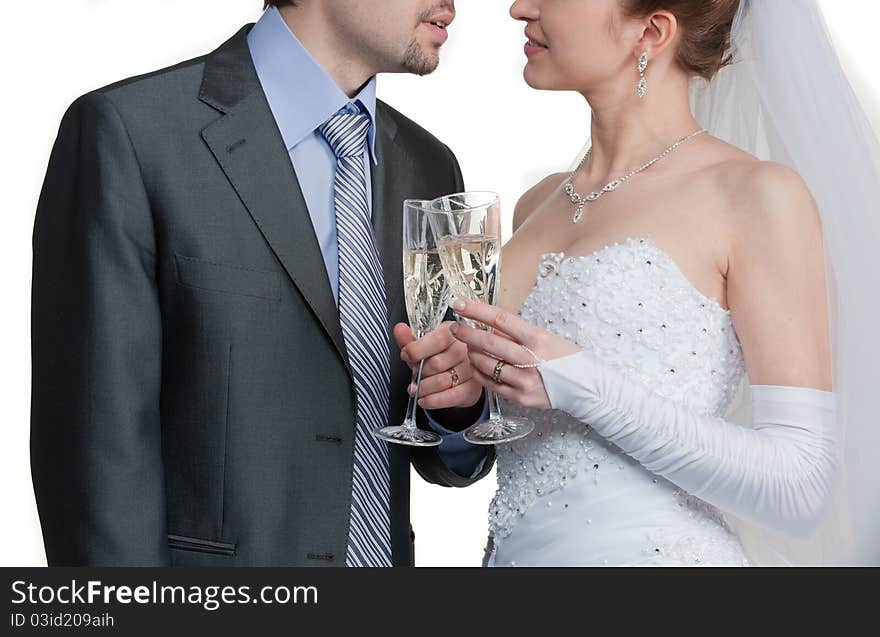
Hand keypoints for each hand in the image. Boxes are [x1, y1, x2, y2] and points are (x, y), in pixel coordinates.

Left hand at [393, 321, 483, 409]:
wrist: (459, 374)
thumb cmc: (439, 356)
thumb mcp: (423, 345)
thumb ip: (409, 339)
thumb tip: (399, 329)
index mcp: (453, 333)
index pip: (438, 339)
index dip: (417, 349)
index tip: (406, 355)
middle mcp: (465, 350)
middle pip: (436, 364)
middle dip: (418, 372)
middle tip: (414, 375)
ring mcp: (471, 369)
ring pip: (441, 382)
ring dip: (423, 389)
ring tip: (417, 388)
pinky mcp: (472, 388)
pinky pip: (450, 397)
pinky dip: (432, 401)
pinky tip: (424, 400)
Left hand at [449, 299, 580, 408]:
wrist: (586, 388)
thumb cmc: (567, 358)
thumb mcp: (547, 337)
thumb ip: (518, 333)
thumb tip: (490, 325)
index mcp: (538, 339)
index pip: (501, 320)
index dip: (477, 311)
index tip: (460, 304)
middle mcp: (531, 360)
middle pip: (488, 343)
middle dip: (466, 334)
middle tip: (454, 328)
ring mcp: (525, 381)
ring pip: (486, 365)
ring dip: (472, 354)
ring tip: (468, 347)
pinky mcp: (520, 397)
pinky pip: (491, 384)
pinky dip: (479, 372)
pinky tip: (477, 365)